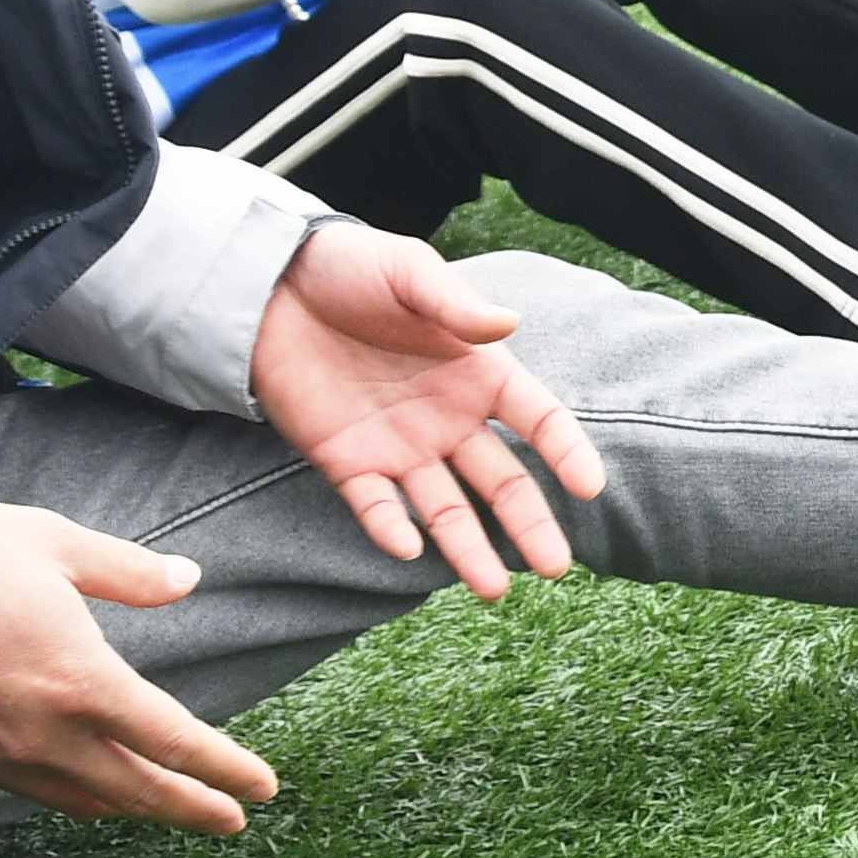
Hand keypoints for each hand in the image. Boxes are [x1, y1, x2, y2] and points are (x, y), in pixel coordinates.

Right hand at [0, 502, 278, 835]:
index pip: (174, 742)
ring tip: (170, 808)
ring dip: (135, 808)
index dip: (225, 769)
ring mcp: (0, 756)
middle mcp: (47, 735)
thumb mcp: (54, 543)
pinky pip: (35, 792)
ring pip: (85, 800)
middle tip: (234, 820)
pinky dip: (77, 796)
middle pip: (138, 790)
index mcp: (82, 683)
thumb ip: (128, 571)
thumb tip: (187, 579)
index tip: (263, 788)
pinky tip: (89, 790)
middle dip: (193, 808)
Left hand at [249, 221, 605, 597]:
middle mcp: (448, 418)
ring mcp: (400, 445)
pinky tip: (410, 549)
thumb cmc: (349, 269)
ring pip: (446, 508)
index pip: (537, 420)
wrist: (268, 287)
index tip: (588, 487)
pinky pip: (375, 506)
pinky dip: (391, 528)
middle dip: (529, 524)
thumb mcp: (408, 272)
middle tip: (556, 566)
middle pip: (501, 480)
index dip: (565, 452)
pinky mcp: (347, 462)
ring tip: (493, 589)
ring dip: (469, 548)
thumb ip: (454, 304)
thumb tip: (508, 324)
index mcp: (477, 372)